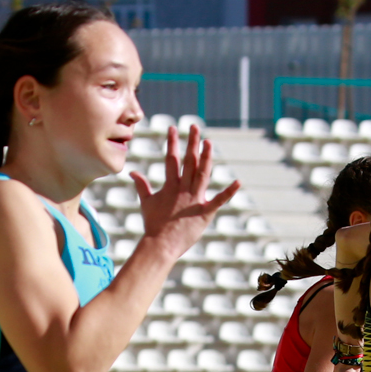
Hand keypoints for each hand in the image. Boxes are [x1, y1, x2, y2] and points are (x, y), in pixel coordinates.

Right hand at [133, 124, 241, 261]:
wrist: (160, 245)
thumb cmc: (153, 224)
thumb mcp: (146, 202)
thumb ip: (141, 185)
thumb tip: (132, 172)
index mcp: (170, 186)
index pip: (171, 159)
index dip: (172, 142)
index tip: (173, 128)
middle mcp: (183, 189)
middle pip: (189, 162)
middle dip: (192, 143)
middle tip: (194, 127)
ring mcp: (194, 200)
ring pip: (202, 174)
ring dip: (206, 157)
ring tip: (209, 142)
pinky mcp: (204, 212)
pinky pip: (218, 201)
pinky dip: (229, 192)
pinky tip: (238, 182)